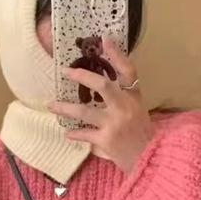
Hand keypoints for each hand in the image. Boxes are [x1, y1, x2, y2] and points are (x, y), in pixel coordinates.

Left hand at [47, 35, 154, 174]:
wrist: (149, 160)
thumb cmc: (142, 136)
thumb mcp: (138, 112)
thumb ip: (124, 98)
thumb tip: (102, 86)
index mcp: (134, 98)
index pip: (128, 71)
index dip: (117, 54)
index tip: (105, 39)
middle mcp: (124, 108)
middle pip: (102, 85)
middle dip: (82, 76)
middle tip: (66, 72)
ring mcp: (114, 124)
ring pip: (85, 112)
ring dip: (65, 108)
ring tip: (51, 105)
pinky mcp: (106, 141)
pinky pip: (85, 134)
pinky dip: (75, 134)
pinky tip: (66, 132)